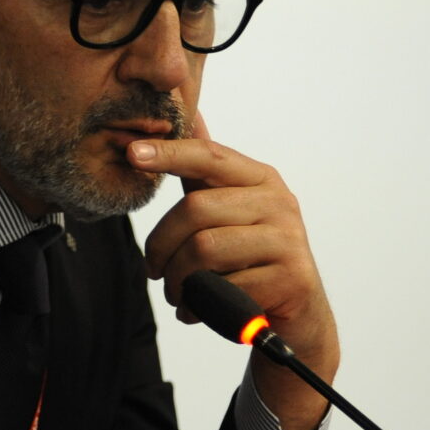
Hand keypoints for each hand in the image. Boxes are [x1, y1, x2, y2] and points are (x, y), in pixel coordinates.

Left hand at [132, 113, 337, 429]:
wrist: (297, 315)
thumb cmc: (251, 256)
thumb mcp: (231, 207)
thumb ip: (206, 169)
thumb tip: (189, 113)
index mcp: (260, 179)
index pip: (208, 156)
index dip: (168, 153)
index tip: (132, 154)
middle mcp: (279, 202)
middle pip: (195, 210)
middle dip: (161, 247)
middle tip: (153, 272)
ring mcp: (289, 239)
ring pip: (204, 251)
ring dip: (177, 281)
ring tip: (176, 295)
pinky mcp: (292, 278)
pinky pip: (224, 288)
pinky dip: (199, 306)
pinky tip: (198, 312)